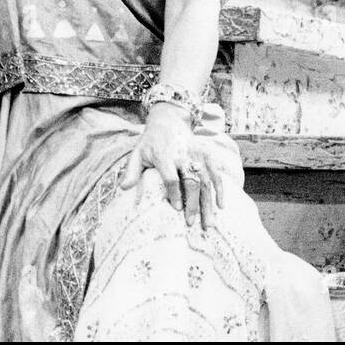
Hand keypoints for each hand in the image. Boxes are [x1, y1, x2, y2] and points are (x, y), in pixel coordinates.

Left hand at [122, 104, 226, 229]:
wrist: (169, 120)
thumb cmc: (150, 142)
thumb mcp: (137, 154)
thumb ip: (131, 171)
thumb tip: (123, 189)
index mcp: (165, 156)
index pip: (171, 177)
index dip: (175, 193)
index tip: (177, 209)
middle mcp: (184, 155)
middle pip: (192, 181)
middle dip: (193, 204)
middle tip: (191, 224)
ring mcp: (198, 155)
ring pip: (206, 181)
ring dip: (208, 203)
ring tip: (208, 223)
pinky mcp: (208, 155)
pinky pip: (216, 174)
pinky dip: (220, 190)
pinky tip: (221, 206)